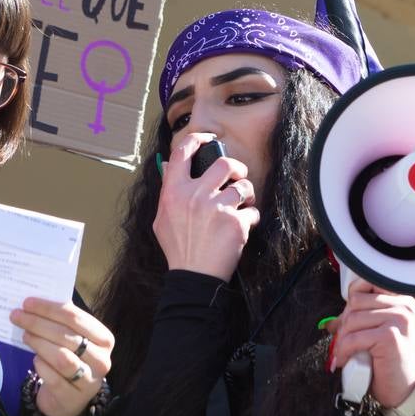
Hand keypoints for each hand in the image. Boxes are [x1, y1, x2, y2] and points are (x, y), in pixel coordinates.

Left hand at [11, 297, 114, 415]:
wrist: (70, 397)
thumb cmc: (71, 359)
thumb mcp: (74, 340)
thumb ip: (62, 323)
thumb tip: (35, 305)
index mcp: (104, 339)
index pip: (75, 317)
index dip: (49, 309)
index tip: (27, 303)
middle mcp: (101, 359)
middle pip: (66, 336)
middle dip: (38, 323)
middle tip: (17, 316)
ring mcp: (89, 380)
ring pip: (61, 357)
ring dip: (38, 343)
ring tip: (25, 335)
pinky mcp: (72, 397)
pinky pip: (52, 377)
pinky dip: (41, 365)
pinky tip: (35, 359)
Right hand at [153, 132, 260, 280]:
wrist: (194, 276)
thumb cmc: (178, 249)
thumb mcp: (161, 219)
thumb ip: (168, 194)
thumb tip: (169, 170)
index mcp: (174, 192)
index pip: (182, 153)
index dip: (197, 140)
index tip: (209, 139)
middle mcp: (195, 196)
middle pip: (224, 163)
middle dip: (237, 168)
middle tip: (239, 177)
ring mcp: (217, 208)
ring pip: (244, 187)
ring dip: (247, 196)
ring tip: (242, 207)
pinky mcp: (236, 222)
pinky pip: (252, 212)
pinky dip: (251, 219)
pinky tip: (243, 228)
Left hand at [325, 278, 414, 408]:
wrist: (405, 389)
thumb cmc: (389, 361)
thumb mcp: (375, 334)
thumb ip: (359, 320)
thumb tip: (330, 322)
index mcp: (402, 300)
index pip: (366, 283)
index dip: (351, 302)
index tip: (349, 321)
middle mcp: (404, 306)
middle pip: (355, 302)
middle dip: (345, 324)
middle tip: (345, 342)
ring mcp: (399, 319)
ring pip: (352, 319)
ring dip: (343, 339)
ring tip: (346, 352)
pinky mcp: (390, 336)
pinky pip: (353, 338)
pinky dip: (344, 351)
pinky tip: (346, 360)